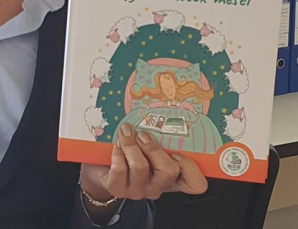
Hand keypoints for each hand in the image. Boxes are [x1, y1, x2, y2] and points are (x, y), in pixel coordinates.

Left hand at [80, 124, 207, 201]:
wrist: (102, 165)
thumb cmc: (131, 150)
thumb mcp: (149, 142)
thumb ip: (160, 134)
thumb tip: (163, 108)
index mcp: (172, 177)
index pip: (196, 184)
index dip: (190, 168)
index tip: (178, 152)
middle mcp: (157, 186)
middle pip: (168, 171)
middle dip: (154, 148)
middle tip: (142, 134)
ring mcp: (137, 190)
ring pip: (141, 168)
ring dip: (131, 145)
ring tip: (126, 133)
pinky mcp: (117, 188)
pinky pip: (120, 170)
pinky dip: (117, 152)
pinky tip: (115, 145)